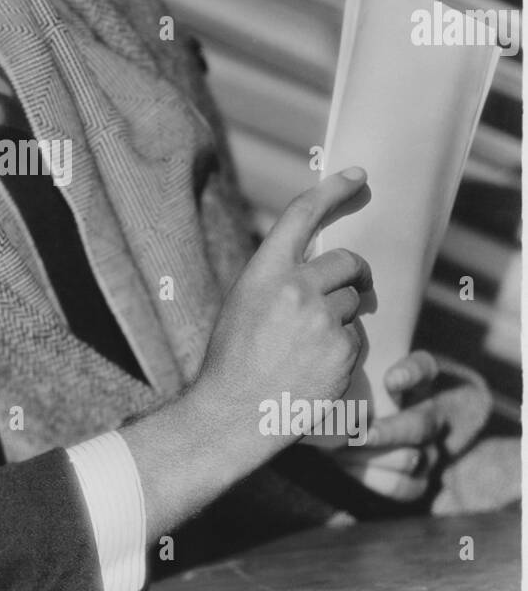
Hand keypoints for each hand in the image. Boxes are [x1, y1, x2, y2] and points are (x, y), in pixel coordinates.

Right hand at [189, 166, 372, 454]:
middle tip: (353, 287)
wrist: (232, 414)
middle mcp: (296, 288)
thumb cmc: (232, 360)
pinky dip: (343, 349)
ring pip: (354, 303)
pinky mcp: (342, 351)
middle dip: (355, 274)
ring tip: (309, 345)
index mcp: (264, 271)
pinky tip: (314, 367)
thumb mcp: (243, 304)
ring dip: (343, 317)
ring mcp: (322, 320)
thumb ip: (278, 279)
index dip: (333, 190)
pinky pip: (356, 337)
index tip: (358, 176)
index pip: (303, 214)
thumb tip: (317, 265)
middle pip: (347, 261)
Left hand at [333, 351, 490, 502]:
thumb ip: (346, 374)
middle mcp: (431, 413)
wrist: (369, 425)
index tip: (390, 380)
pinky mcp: (421, 479)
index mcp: (418, 380)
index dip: (412, 374)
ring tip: (341, 450)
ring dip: (374, 458)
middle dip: (388, 432)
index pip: (425, 368)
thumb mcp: (356, 377)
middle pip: (421, 425)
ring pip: (413, 459)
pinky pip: (406, 487)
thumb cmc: (354, 393)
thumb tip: (319, 376)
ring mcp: (430, 449)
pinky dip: (375, 479)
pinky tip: (347, 465)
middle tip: (357, 434)